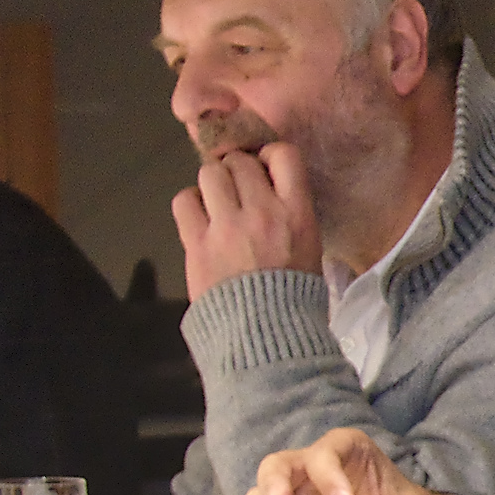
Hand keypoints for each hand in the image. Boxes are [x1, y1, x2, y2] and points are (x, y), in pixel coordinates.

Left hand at [171, 141, 321, 300]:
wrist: (264, 339)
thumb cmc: (294, 298)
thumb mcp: (310, 249)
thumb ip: (291, 214)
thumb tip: (267, 191)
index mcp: (297, 214)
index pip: (284, 155)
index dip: (269, 156)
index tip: (265, 170)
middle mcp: (262, 212)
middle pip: (240, 162)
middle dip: (237, 171)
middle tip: (237, 192)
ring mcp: (226, 226)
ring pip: (210, 174)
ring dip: (213, 184)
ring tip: (217, 204)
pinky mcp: (196, 243)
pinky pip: (184, 201)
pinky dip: (191, 204)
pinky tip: (201, 220)